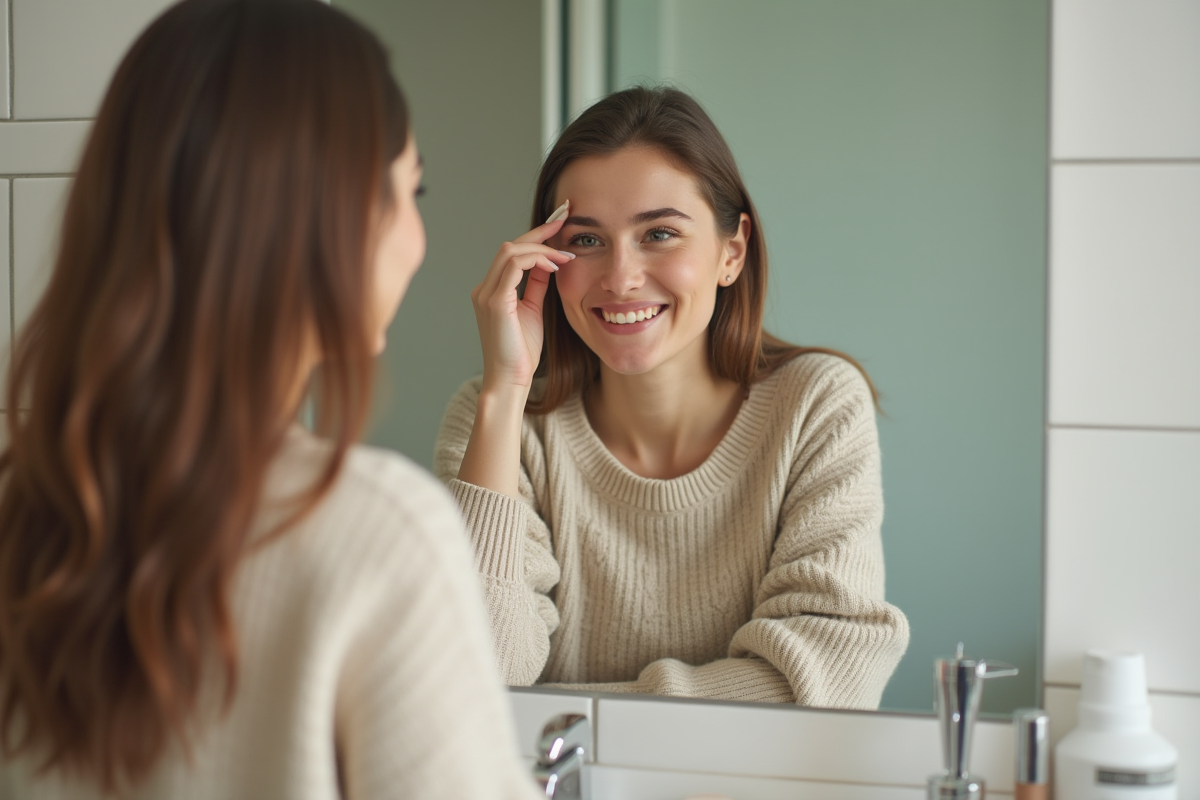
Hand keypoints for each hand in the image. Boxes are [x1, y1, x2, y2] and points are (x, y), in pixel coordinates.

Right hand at [471, 205, 573, 392]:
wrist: (510, 380)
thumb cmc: (521, 352)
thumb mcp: (532, 310)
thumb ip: (535, 286)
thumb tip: (547, 263)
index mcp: (491, 290)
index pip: (512, 253)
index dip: (535, 236)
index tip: (559, 222)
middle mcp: (484, 288)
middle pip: (510, 245)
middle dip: (540, 231)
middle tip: (566, 220)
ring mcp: (486, 294)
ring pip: (511, 250)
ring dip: (541, 247)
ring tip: (565, 254)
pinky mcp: (495, 301)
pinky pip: (514, 265)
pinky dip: (537, 260)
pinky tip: (555, 266)